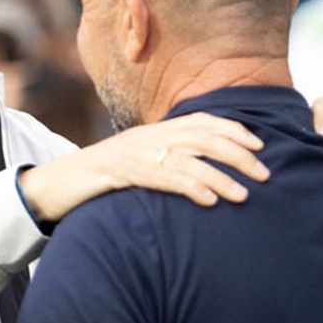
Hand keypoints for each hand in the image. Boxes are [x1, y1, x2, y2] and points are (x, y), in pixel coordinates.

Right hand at [17, 113, 268, 222]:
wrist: (58, 183)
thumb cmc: (104, 178)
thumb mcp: (140, 162)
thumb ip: (169, 160)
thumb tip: (205, 170)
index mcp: (155, 130)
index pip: (202, 121)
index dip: (233, 130)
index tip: (260, 145)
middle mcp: (149, 137)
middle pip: (202, 138)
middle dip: (237, 154)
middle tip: (265, 174)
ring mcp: (135, 153)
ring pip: (187, 160)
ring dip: (220, 178)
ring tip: (243, 195)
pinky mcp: (122, 173)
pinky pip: (162, 179)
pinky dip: (189, 188)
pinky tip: (209, 201)